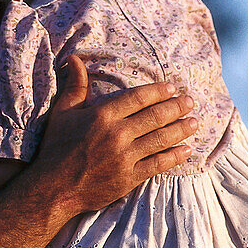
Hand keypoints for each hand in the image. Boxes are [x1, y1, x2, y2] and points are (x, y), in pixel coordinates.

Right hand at [32, 55, 196, 216]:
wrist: (53, 189)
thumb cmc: (55, 149)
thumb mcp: (62, 113)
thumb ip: (75, 86)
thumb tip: (75, 59)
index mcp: (102, 116)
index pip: (138, 98)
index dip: (158, 92)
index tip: (172, 88)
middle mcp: (117, 134)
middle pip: (155, 117)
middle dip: (176, 107)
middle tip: (190, 102)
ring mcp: (124, 157)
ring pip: (161, 139)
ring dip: (181, 129)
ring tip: (194, 122)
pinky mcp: (129, 178)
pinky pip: (157, 165)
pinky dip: (174, 157)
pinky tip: (186, 150)